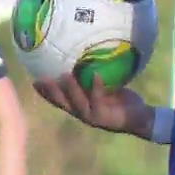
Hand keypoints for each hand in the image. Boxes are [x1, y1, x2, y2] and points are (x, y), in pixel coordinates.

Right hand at [33, 73, 151, 135]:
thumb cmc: (122, 101)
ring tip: (65, 75)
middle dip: (51, 92)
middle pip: (62, 104)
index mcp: (80, 107)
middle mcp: (83, 113)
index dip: (45, 93)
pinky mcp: (105, 117)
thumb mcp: (105, 88)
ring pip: (77, 104)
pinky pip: (99, 100)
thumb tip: (86, 55)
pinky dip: (97, 87)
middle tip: (40, 79)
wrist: (140, 118)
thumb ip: (93, 79)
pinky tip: (97, 75)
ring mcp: (93, 117)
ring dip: (70, 90)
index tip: (34, 80)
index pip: (59, 101)